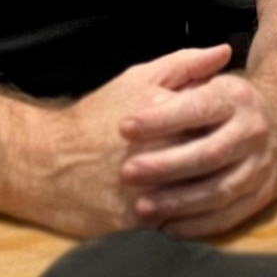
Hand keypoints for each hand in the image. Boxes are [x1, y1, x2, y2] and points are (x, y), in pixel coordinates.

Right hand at [38, 44, 231, 237]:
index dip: (225, 122)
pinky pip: (179, 225)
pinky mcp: (140, 225)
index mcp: (162, 115)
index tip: (225, 123)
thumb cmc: (98, 115)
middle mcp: (157, 154)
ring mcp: (148, 192)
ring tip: (208, 179)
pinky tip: (192, 206)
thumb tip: (224, 52)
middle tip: (223, 153)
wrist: (50, 160)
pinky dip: (190, 218)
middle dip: (221, 156)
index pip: (215, 120)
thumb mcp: (138, 78)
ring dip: (210, 189)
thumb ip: (184, 64)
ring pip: (200, 197)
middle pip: (211, 159)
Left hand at [119, 72, 276, 237]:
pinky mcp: (263, 195)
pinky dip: (198, 225)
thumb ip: (183, 73)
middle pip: (207, 154)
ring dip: (178, 202)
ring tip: (141, 207)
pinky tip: (168, 227)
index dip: (159, 119)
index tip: (124, 127)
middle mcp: (252, 131)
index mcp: (236, 97)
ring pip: (218, 190)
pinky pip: (230, 216)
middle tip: (126, 172)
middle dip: (164, 166)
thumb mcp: (207, 77)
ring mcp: (261, 166)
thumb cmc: (226, 99)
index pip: (195, 108)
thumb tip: (154, 96)